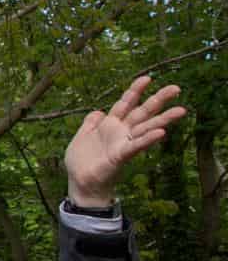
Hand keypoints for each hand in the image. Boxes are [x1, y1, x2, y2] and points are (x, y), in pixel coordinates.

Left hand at [65, 75, 186, 206]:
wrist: (80, 183)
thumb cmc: (82, 162)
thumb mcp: (82, 136)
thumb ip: (90, 123)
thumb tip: (98, 111)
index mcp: (109, 125)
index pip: (124, 103)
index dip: (135, 90)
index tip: (147, 78)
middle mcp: (120, 132)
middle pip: (142, 112)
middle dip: (158, 100)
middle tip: (177, 88)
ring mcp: (123, 143)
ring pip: (146, 127)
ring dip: (163, 119)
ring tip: (181, 110)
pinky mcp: (121, 155)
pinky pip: (136, 145)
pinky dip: (148, 139)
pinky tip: (161, 132)